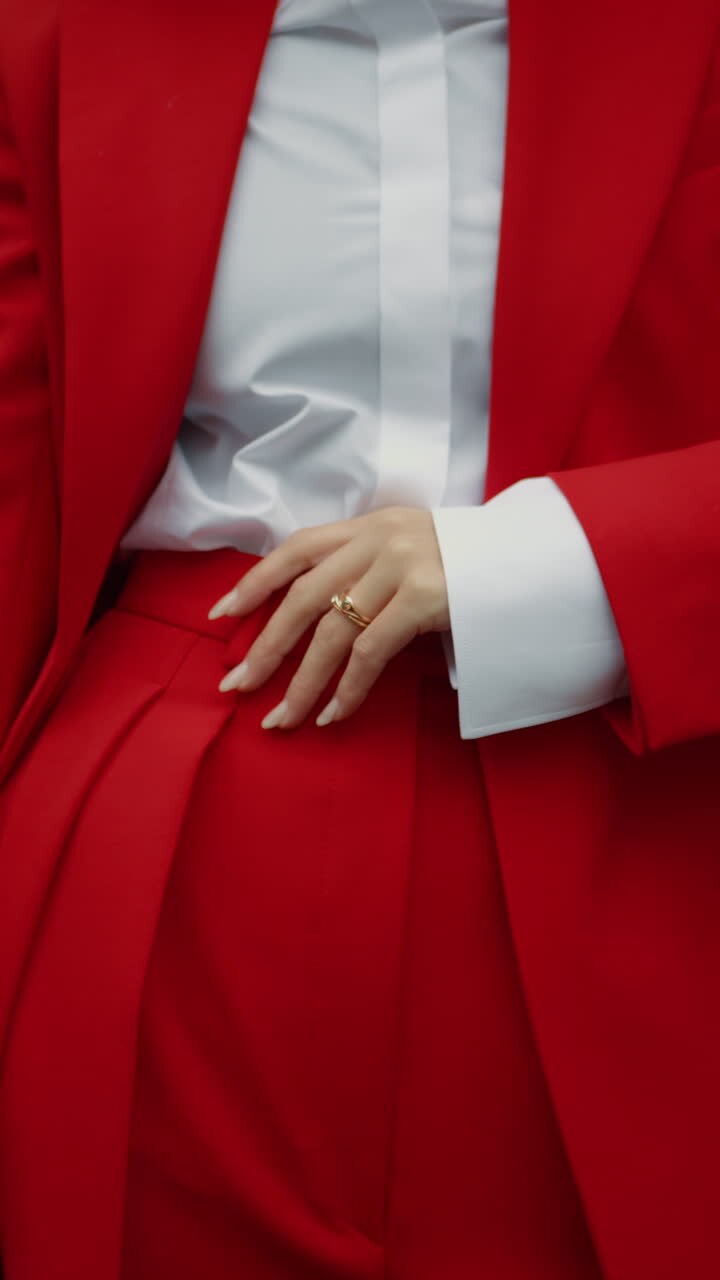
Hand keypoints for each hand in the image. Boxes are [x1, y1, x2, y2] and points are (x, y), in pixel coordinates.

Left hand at [208, 506, 449, 728]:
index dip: (254, 582)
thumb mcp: (411, 549)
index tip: (222, 616)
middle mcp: (379, 540)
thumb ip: (365, 566)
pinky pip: (370, 654)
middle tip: (237, 685)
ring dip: (301, 683)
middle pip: (302, 597)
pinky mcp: (427, 598)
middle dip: (266, 646)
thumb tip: (312, 614)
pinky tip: (332, 714)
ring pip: (331, 633)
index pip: (296, 550)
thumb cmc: (468, 566)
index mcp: (369, 525)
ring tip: (281, 719)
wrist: (532, 559)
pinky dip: (347, 690)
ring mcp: (403, 567)